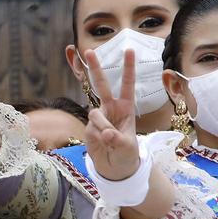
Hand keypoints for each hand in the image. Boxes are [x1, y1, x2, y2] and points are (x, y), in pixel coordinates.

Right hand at [83, 48, 142, 180]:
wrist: (114, 168)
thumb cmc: (127, 154)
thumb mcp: (128, 147)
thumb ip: (118, 138)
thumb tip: (105, 132)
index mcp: (126, 108)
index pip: (127, 85)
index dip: (128, 68)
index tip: (129, 50)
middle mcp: (111, 108)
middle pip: (101, 85)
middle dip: (96, 68)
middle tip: (90, 51)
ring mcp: (98, 117)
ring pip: (95, 113)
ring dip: (103, 126)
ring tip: (109, 139)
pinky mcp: (88, 127)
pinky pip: (91, 127)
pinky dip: (97, 136)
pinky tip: (102, 144)